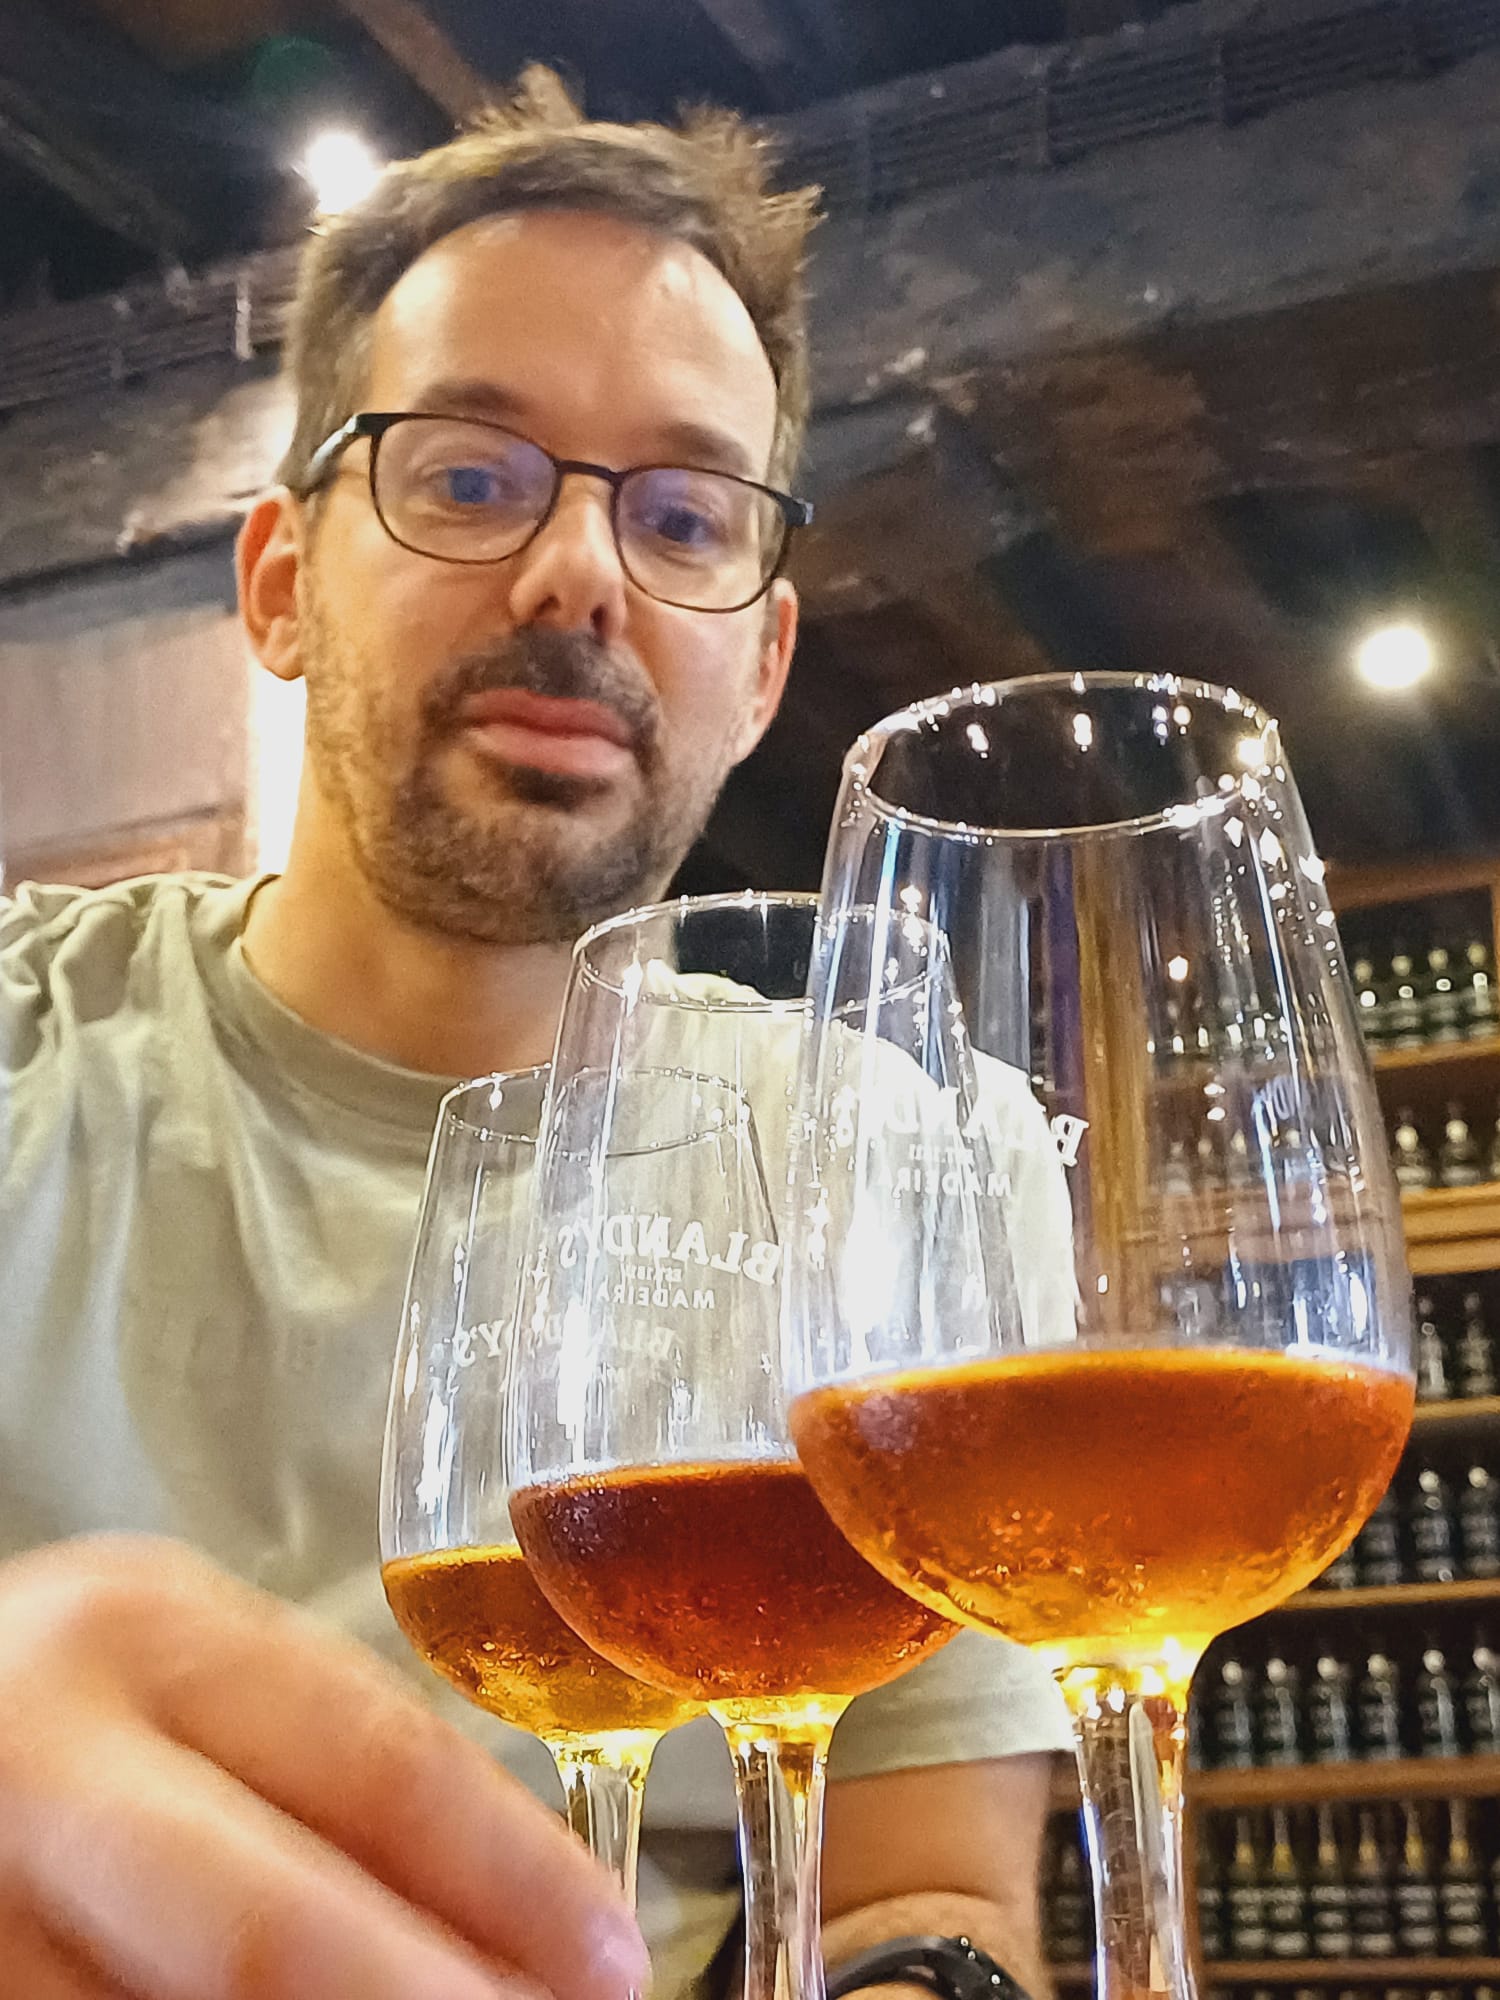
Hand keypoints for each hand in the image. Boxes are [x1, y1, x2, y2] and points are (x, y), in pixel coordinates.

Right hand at [0, 1535, 649, 1999]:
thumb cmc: (82, 1698)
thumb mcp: (205, 1669)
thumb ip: (341, 1761)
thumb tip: (530, 1912)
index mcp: (146, 1634)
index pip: (375, 1761)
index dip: (514, 1875)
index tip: (611, 1950)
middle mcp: (49, 1766)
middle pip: (269, 1928)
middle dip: (432, 1997)